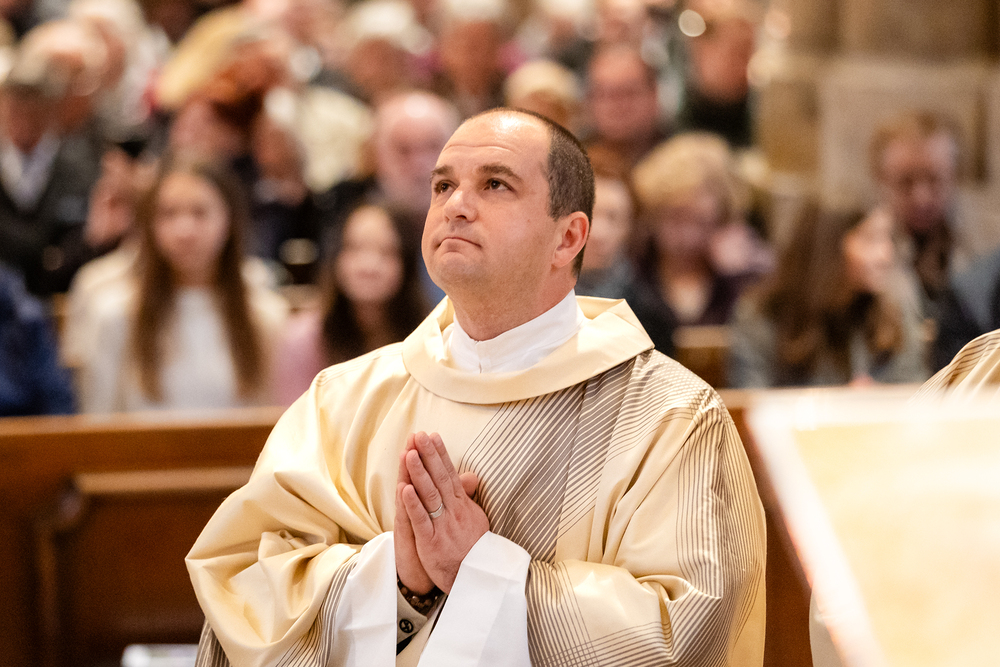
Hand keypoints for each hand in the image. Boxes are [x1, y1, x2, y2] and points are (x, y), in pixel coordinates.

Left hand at [400, 432, 487, 593]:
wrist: (476, 581)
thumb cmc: (474, 551)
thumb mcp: (476, 519)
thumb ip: (468, 497)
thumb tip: (471, 476)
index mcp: (462, 506)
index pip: (449, 474)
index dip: (440, 455)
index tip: (432, 435)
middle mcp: (453, 512)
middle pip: (440, 479)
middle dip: (429, 456)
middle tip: (420, 435)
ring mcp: (442, 526)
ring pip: (430, 495)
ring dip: (420, 474)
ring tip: (410, 454)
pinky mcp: (431, 543)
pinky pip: (421, 520)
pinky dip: (413, 504)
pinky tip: (405, 489)